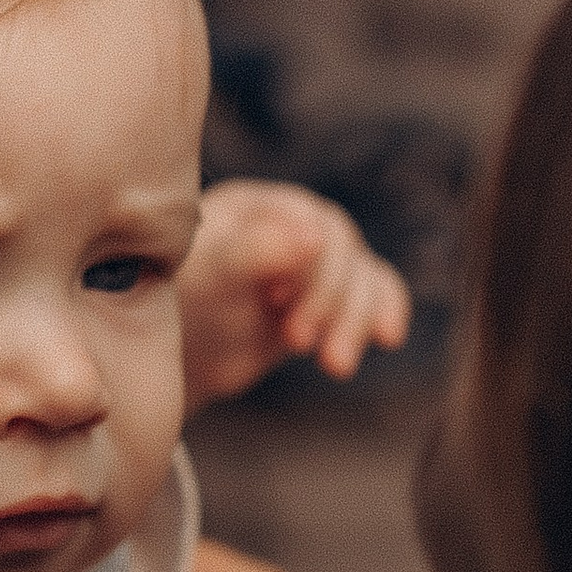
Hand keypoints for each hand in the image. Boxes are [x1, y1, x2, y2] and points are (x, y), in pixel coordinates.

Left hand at [177, 178, 409, 407]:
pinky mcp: (331, 294)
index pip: (312, 225)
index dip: (308, 269)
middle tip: (297, 343)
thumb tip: (314, 234)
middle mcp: (294, 224)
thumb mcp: (211, 277)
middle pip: (343, 253)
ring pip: (364, 277)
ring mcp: (316, 260)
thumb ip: (254, 251)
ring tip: (336, 366)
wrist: (185, 359)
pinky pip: (375, 293)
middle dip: (329, 304)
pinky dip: (383, 313)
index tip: (279, 302)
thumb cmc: (184, 309)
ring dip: (357, 321)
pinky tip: (387, 339)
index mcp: (259, 205)